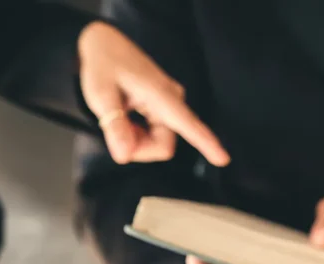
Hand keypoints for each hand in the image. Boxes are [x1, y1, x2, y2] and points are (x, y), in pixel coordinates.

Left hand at [77, 22, 229, 166]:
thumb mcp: (101, 96)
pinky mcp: (164, 108)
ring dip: (136, 141)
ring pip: (158, 143)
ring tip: (118, 119)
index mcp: (161, 95)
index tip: (223, 160)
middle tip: (113, 131)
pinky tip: (125, 118)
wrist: (105, 45)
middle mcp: (172, 100)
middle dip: (138, 148)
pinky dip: (137, 135)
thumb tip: (124, 157)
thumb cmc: (103, 66)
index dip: (206, 144)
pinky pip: (155, 135)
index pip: (188, 124)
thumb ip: (115, 126)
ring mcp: (169, 104)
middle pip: (163, 146)